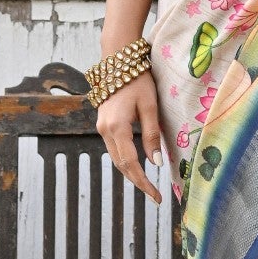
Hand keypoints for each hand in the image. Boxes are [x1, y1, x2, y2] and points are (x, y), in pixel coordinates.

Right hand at [96, 70, 163, 202]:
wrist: (118, 61)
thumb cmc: (138, 81)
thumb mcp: (150, 107)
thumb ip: (152, 135)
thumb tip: (156, 163)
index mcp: (117, 127)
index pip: (130, 163)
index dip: (143, 182)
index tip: (156, 197)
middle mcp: (105, 130)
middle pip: (121, 165)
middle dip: (138, 182)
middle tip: (155, 197)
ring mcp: (101, 128)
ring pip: (116, 158)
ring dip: (131, 173)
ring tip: (149, 185)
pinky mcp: (103, 124)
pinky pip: (114, 149)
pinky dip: (126, 160)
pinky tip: (138, 166)